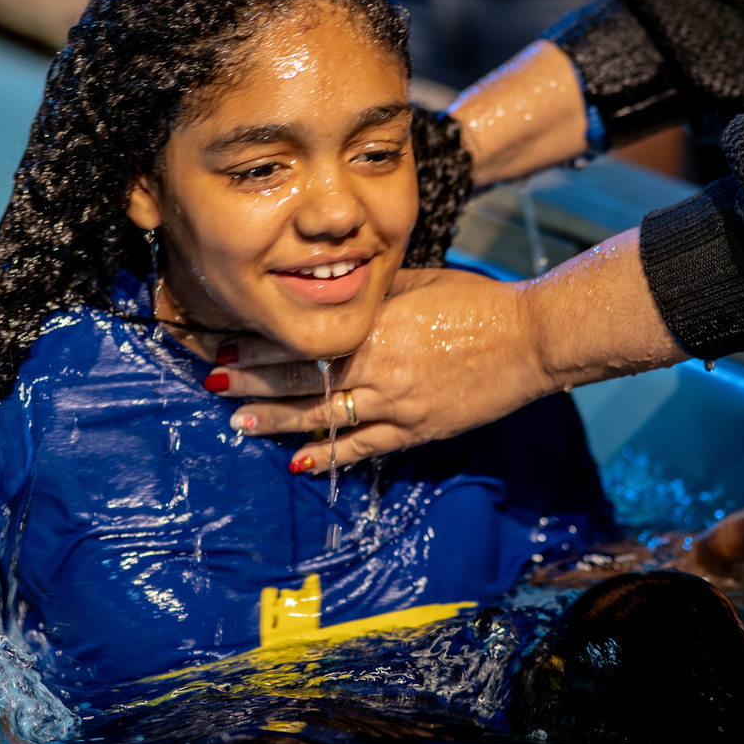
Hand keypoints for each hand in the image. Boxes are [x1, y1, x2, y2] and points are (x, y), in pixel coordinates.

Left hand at [210, 232, 682, 471]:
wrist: (529, 339)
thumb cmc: (475, 302)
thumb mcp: (417, 282)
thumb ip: (374, 294)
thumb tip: (336, 292)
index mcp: (374, 323)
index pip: (302, 337)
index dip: (261, 345)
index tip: (225, 346)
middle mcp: (377, 365)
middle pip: (302, 378)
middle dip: (254, 382)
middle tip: (214, 384)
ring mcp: (397, 402)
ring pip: (324, 417)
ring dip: (278, 421)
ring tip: (239, 423)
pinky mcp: (417, 430)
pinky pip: (363, 447)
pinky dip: (328, 456)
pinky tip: (297, 462)